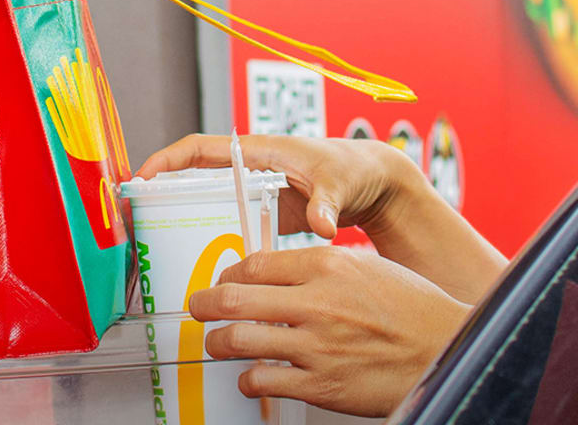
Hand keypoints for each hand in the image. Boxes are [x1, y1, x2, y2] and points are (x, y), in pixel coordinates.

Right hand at [137, 133, 505, 302]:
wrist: (372, 183)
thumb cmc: (352, 168)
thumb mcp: (339, 183)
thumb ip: (327, 205)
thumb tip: (322, 228)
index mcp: (256, 152)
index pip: (198, 149)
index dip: (166, 161)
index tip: (141, 179)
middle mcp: (247, 171)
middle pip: (190, 177)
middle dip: (158, 193)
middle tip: (132, 221)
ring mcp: (252, 194)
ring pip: (203, 203)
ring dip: (178, 219)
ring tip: (151, 246)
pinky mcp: (262, 215)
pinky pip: (224, 224)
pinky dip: (208, 240)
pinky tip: (197, 266)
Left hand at [190, 246, 470, 417]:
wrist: (450, 349)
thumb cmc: (412, 307)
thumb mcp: (363, 266)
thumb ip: (317, 267)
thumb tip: (274, 273)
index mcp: (326, 265)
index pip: (254, 264)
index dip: (229, 274)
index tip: (224, 281)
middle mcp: (317, 302)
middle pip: (236, 297)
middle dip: (206, 303)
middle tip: (198, 307)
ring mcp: (318, 346)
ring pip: (241, 339)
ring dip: (218, 342)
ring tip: (215, 344)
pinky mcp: (324, 385)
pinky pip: (267, 380)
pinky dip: (250, 379)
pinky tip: (250, 377)